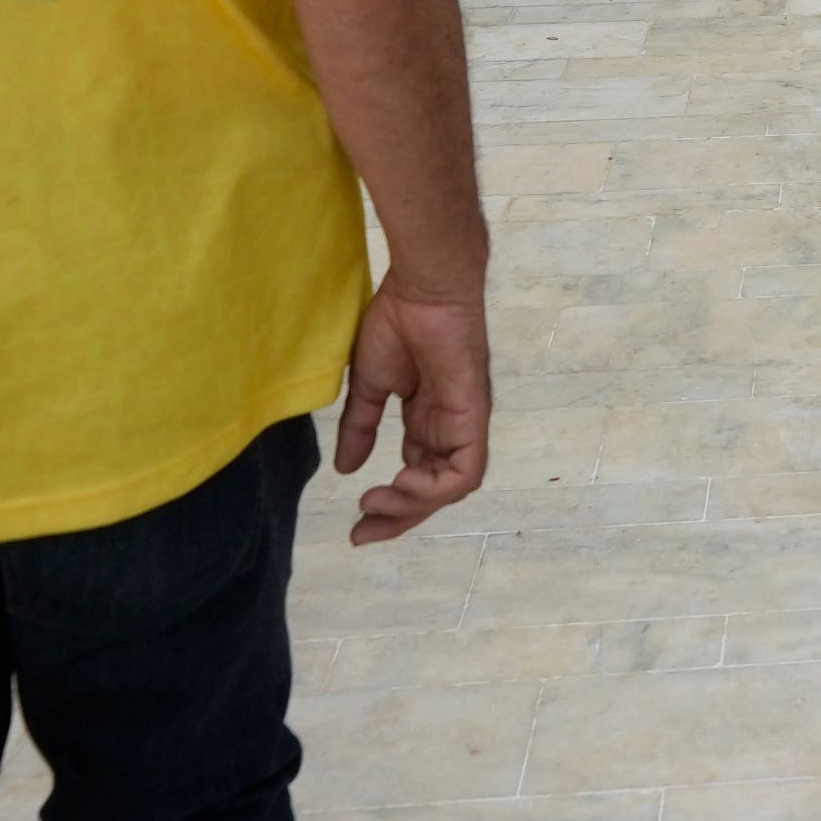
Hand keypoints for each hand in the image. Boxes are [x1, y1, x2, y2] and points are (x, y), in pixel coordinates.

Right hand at [333, 278, 490, 544]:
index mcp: (428, 421)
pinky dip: (435, 488)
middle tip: (362, 532)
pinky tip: (402, 484)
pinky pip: (466, 471)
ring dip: (412, 505)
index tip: (356, 523)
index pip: (415, 477)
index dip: (389, 505)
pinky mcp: (474, 416)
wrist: (422, 287)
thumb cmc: (398, 322)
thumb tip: (346, 468)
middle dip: (398, 518)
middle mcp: (449, 428)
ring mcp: (464, 423)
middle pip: (432, 490)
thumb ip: (361, 427)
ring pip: (450, 488)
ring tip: (377, 502)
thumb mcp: (370, 385)